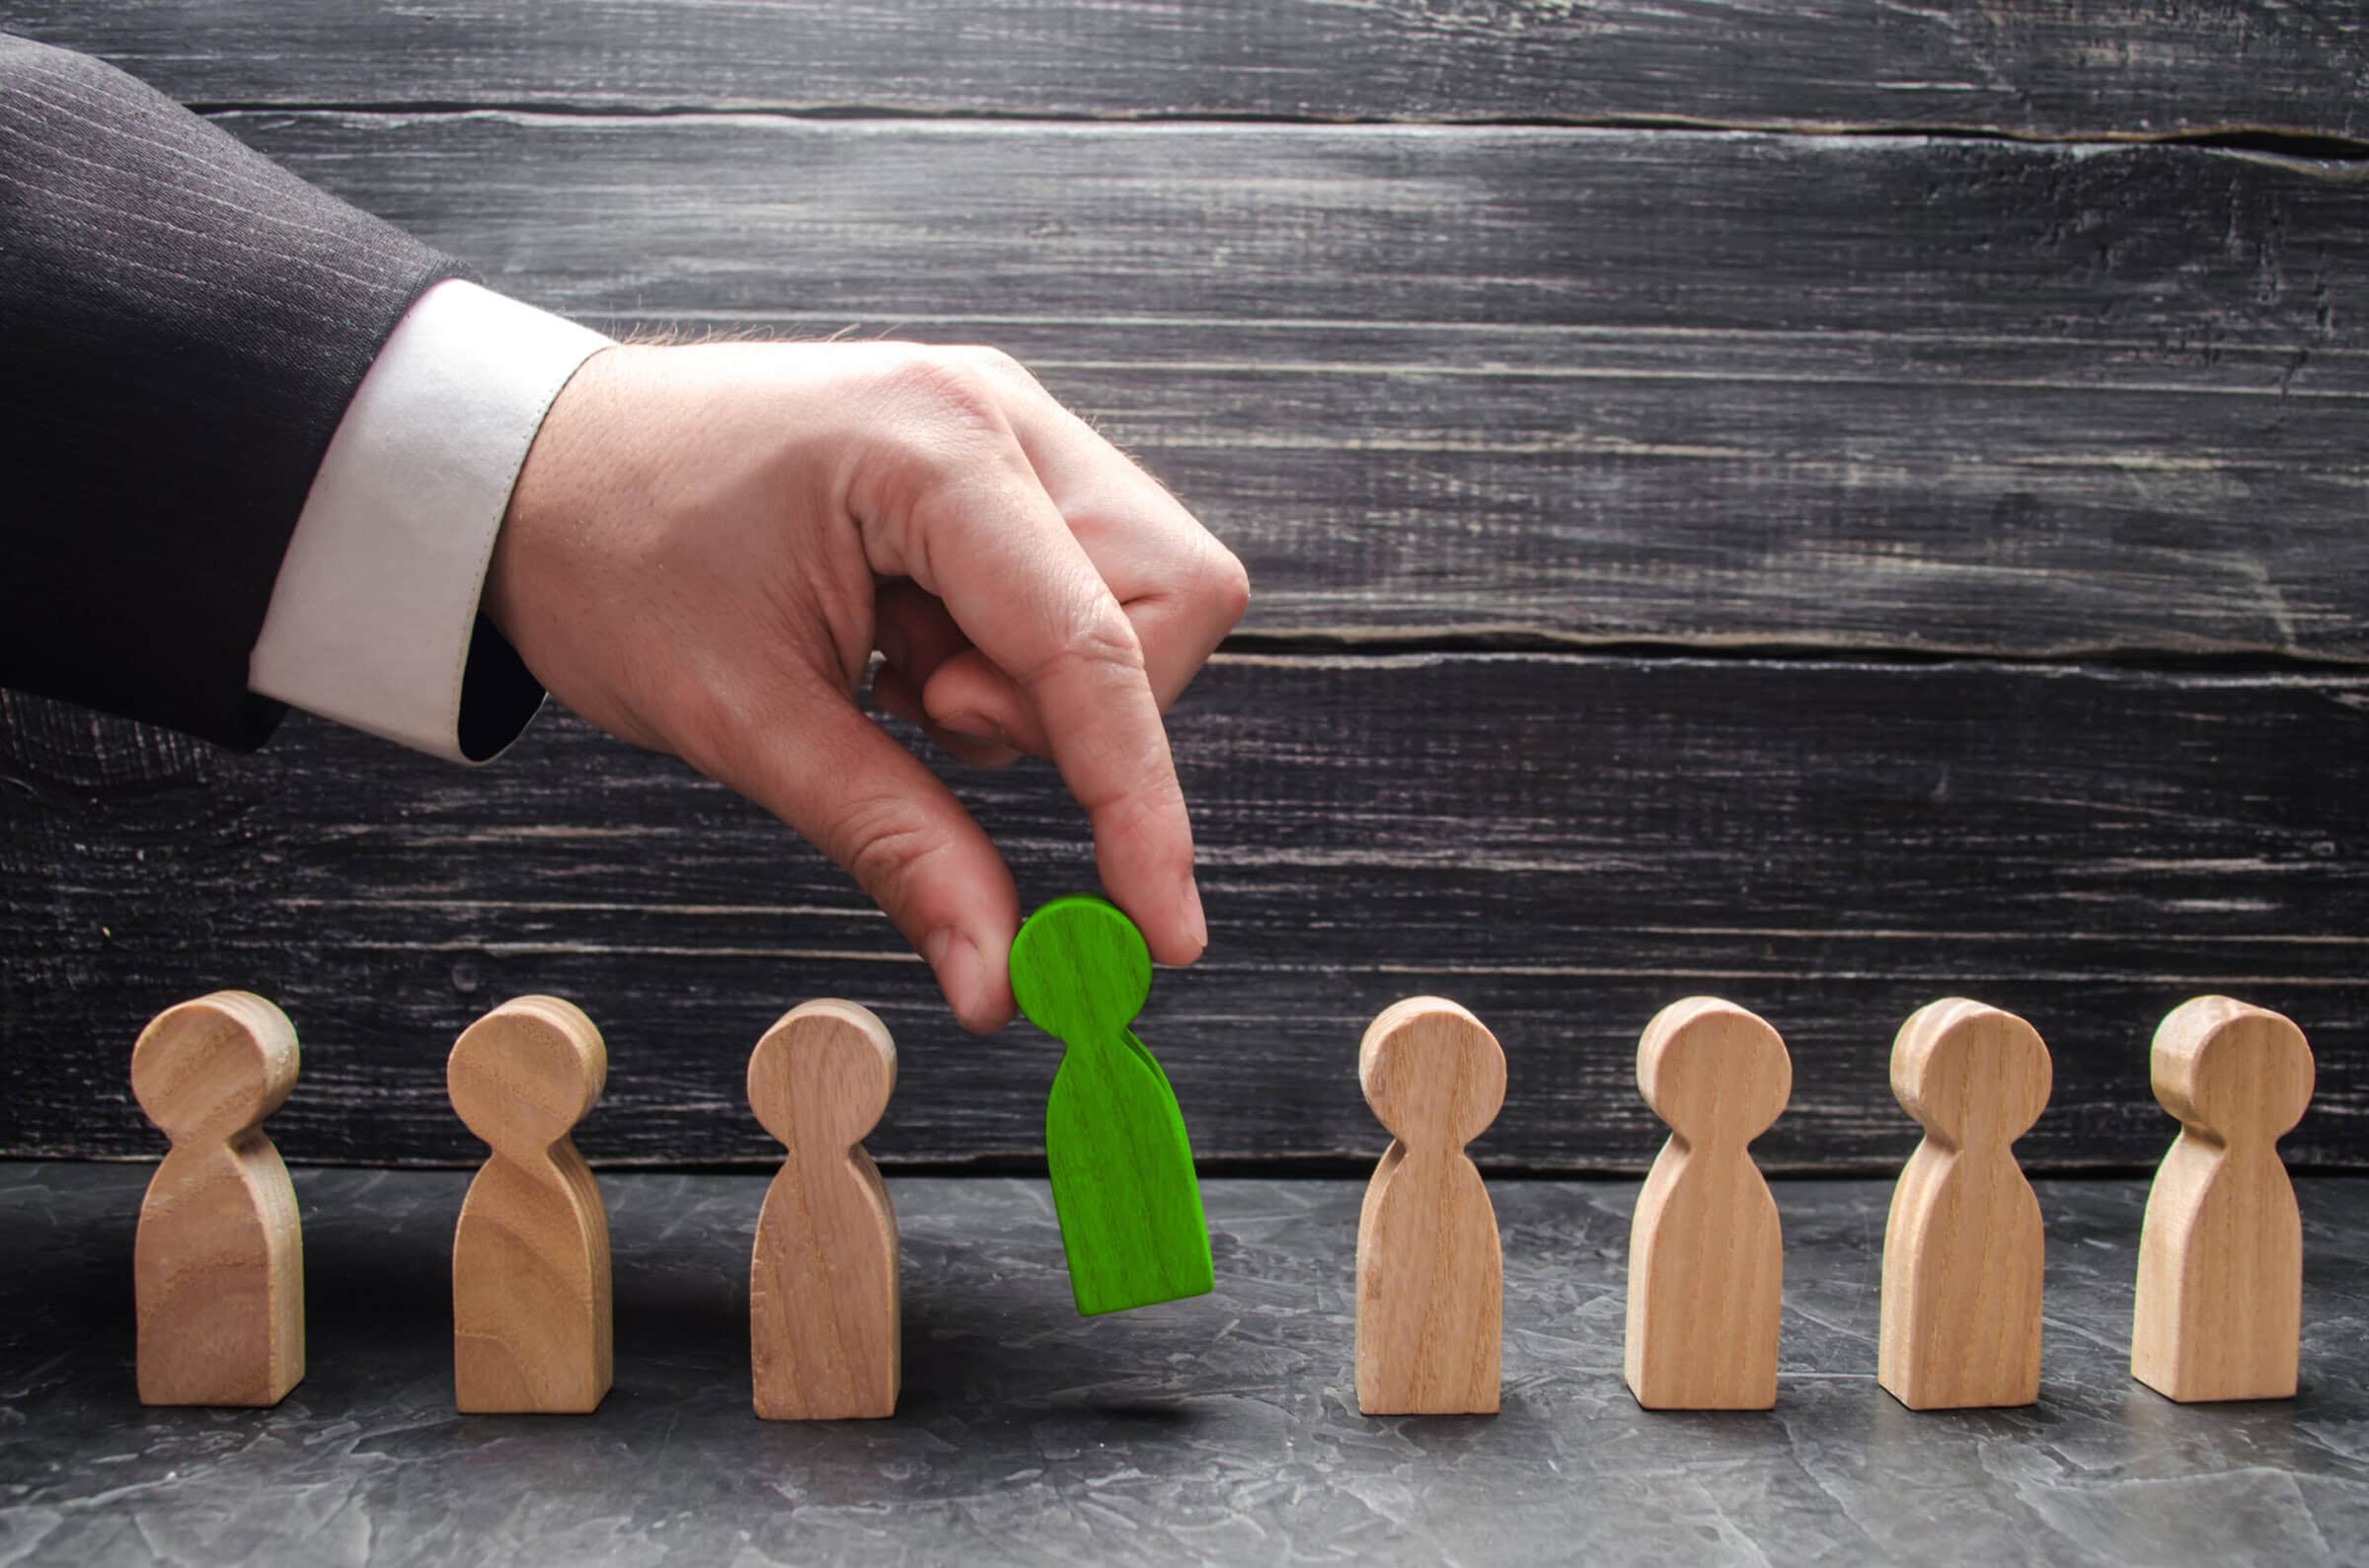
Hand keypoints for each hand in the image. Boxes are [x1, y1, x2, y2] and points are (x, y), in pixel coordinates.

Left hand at [483, 341, 1248, 1032]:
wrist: (525, 465)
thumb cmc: (608, 558)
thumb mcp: (747, 722)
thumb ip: (896, 844)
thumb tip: (1000, 978)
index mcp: (932, 444)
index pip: (1095, 645)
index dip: (1141, 803)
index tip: (1162, 933)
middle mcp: (996, 410)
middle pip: (1173, 596)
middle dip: (1084, 712)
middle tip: (932, 724)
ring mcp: (1003, 423)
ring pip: (1143, 595)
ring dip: (1044, 686)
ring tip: (900, 678)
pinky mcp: (994, 461)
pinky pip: (1081, 586)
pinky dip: (1015, 658)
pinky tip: (908, 648)